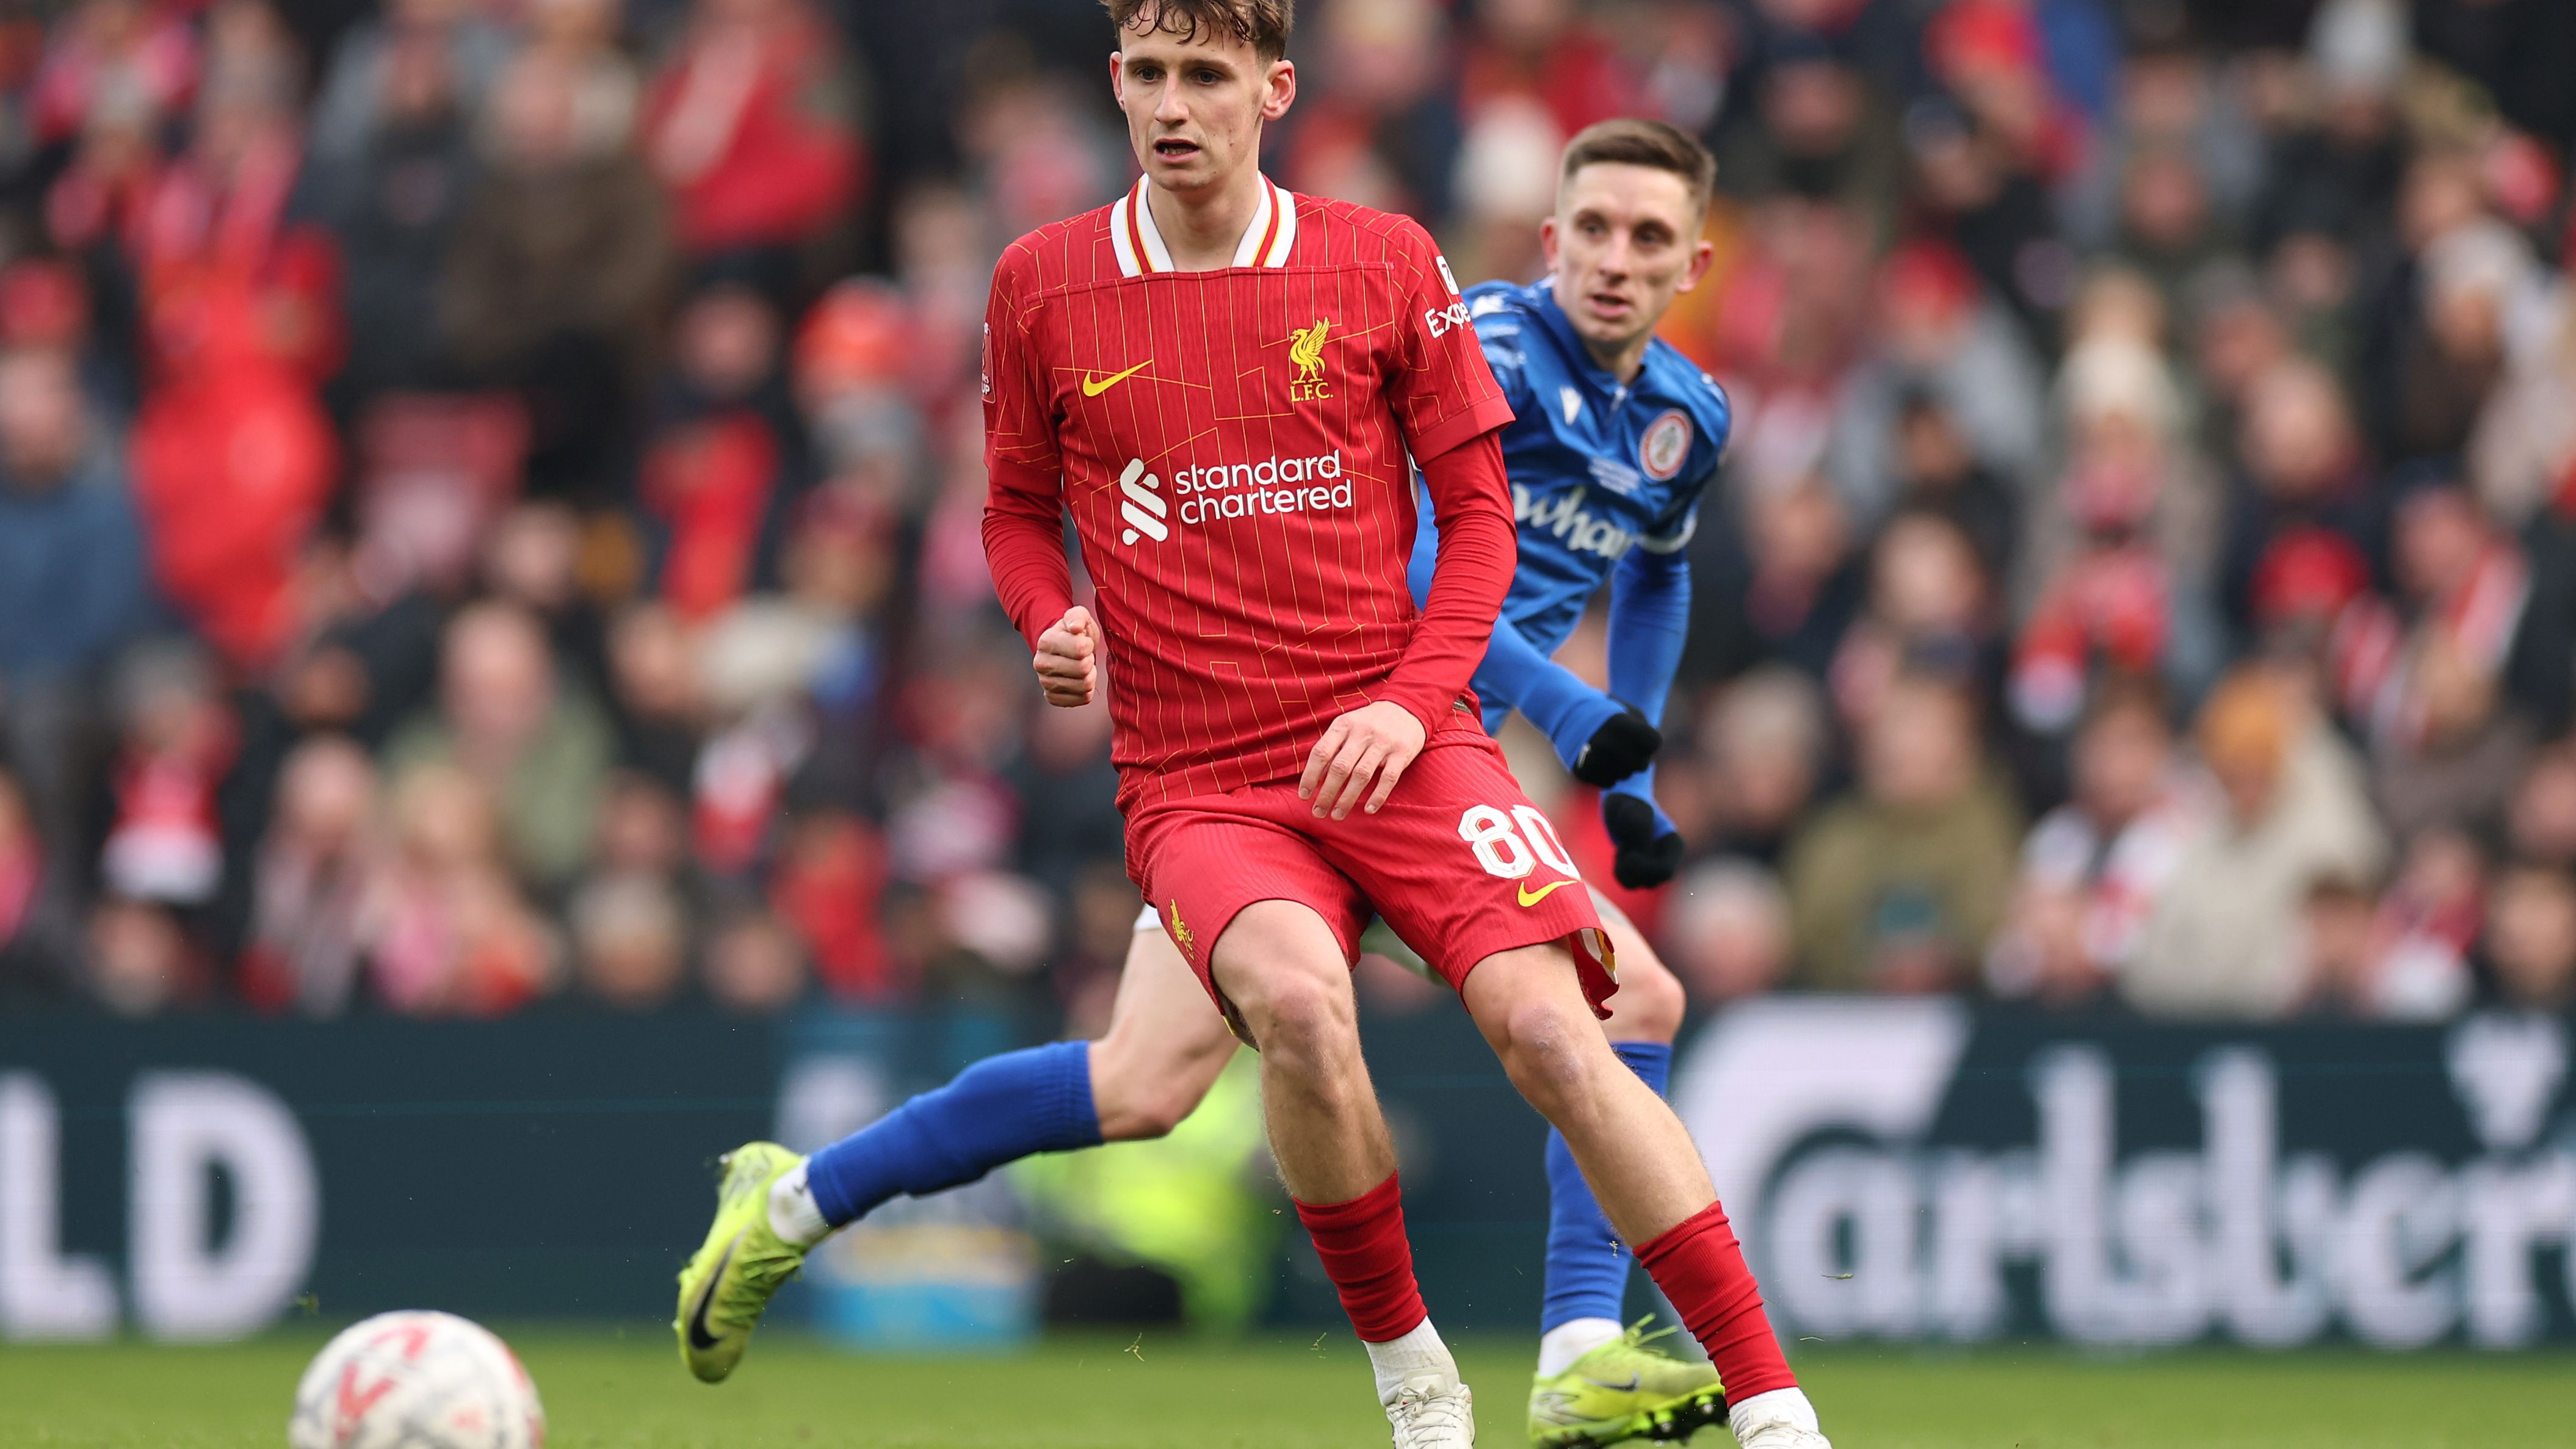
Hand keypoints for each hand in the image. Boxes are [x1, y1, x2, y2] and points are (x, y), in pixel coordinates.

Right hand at [1032, 606, 1096, 706]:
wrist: (1066, 651)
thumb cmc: (1075, 632)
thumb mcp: (1078, 616)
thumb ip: (1078, 616)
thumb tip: (1075, 627)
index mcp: (1045, 642)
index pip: (1080, 648)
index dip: (1088, 644)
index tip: (1083, 642)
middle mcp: (1040, 664)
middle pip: (1083, 668)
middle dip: (1090, 661)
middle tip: (1084, 656)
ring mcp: (1045, 683)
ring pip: (1085, 686)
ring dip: (1090, 675)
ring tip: (1082, 667)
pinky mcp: (1053, 698)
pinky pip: (1083, 699)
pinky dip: (1087, 690)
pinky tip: (1079, 680)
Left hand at [1299, 701, 1427, 819]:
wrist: (1407, 708)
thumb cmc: (1370, 723)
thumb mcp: (1348, 725)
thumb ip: (1332, 746)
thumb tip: (1312, 777)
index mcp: (1344, 724)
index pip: (1321, 752)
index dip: (1310, 775)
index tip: (1304, 795)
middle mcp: (1362, 732)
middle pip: (1340, 767)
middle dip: (1326, 793)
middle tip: (1318, 812)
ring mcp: (1383, 742)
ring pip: (1362, 775)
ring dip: (1347, 799)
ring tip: (1337, 815)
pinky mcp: (1402, 753)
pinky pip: (1388, 778)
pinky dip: (1378, 796)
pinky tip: (1368, 810)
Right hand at [1570, 704, 1660, 786]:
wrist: (1565, 713)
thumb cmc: (1603, 710)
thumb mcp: (1627, 710)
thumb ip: (1646, 729)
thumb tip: (1653, 751)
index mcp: (1623, 727)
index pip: (1655, 742)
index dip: (1649, 739)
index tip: (1639, 734)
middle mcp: (1611, 746)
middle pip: (1643, 765)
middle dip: (1637, 757)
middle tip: (1623, 746)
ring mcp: (1597, 761)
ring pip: (1625, 776)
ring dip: (1621, 766)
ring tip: (1608, 751)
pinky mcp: (1585, 773)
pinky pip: (1609, 783)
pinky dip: (1606, 774)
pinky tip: (1599, 760)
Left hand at [1602, 792, 1683, 889]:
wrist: (1619, 803)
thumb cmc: (1630, 806)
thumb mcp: (1635, 815)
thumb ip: (1641, 836)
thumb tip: (1642, 857)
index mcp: (1673, 845)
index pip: (1665, 871)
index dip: (1644, 868)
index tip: (1629, 853)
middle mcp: (1668, 858)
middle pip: (1652, 882)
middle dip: (1632, 869)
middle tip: (1623, 849)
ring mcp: (1654, 865)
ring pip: (1639, 884)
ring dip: (1624, 870)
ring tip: (1622, 849)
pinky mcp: (1640, 870)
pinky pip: (1629, 883)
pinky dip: (1619, 872)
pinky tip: (1620, 854)